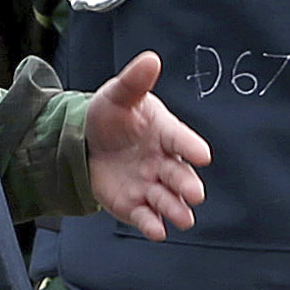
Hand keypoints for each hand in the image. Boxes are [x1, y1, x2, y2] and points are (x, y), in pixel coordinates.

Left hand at [80, 51, 207, 239]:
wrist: (86, 142)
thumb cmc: (112, 116)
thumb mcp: (118, 95)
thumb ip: (135, 81)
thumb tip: (151, 58)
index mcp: (165, 133)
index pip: (181, 139)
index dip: (190, 146)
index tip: (203, 155)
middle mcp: (163, 161)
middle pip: (179, 175)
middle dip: (187, 185)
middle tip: (194, 193)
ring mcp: (150, 185)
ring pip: (168, 200)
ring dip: (176, 209)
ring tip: (184, 218)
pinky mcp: (135, 205)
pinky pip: (146, 216)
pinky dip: (152, 224)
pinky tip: (157, 231)